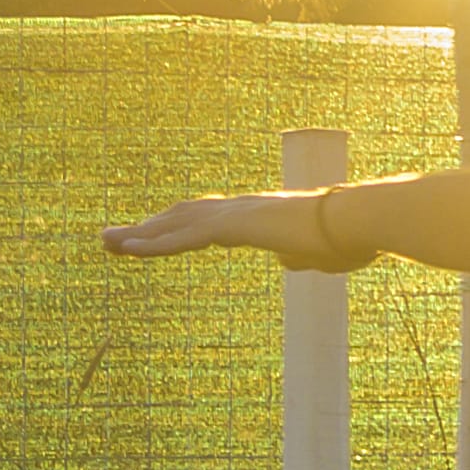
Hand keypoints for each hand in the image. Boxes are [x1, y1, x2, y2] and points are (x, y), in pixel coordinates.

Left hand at [102, 189, 358, 267]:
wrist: (363, 221)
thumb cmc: (352, 239)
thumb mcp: (321, 256)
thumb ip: (299, 256)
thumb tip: (289, 261)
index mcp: (260, 217)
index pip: (207, 221)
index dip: (175, 229)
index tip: (149, 237)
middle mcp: (243, 209)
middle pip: (181, 217)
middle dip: (145, 228)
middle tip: (108, 237)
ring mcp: (238, 214)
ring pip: (176, 224)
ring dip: (139, 234)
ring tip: (105, 242)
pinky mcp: (237, 226)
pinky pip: (186, 237)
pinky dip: (155, 243)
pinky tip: (129, 249)